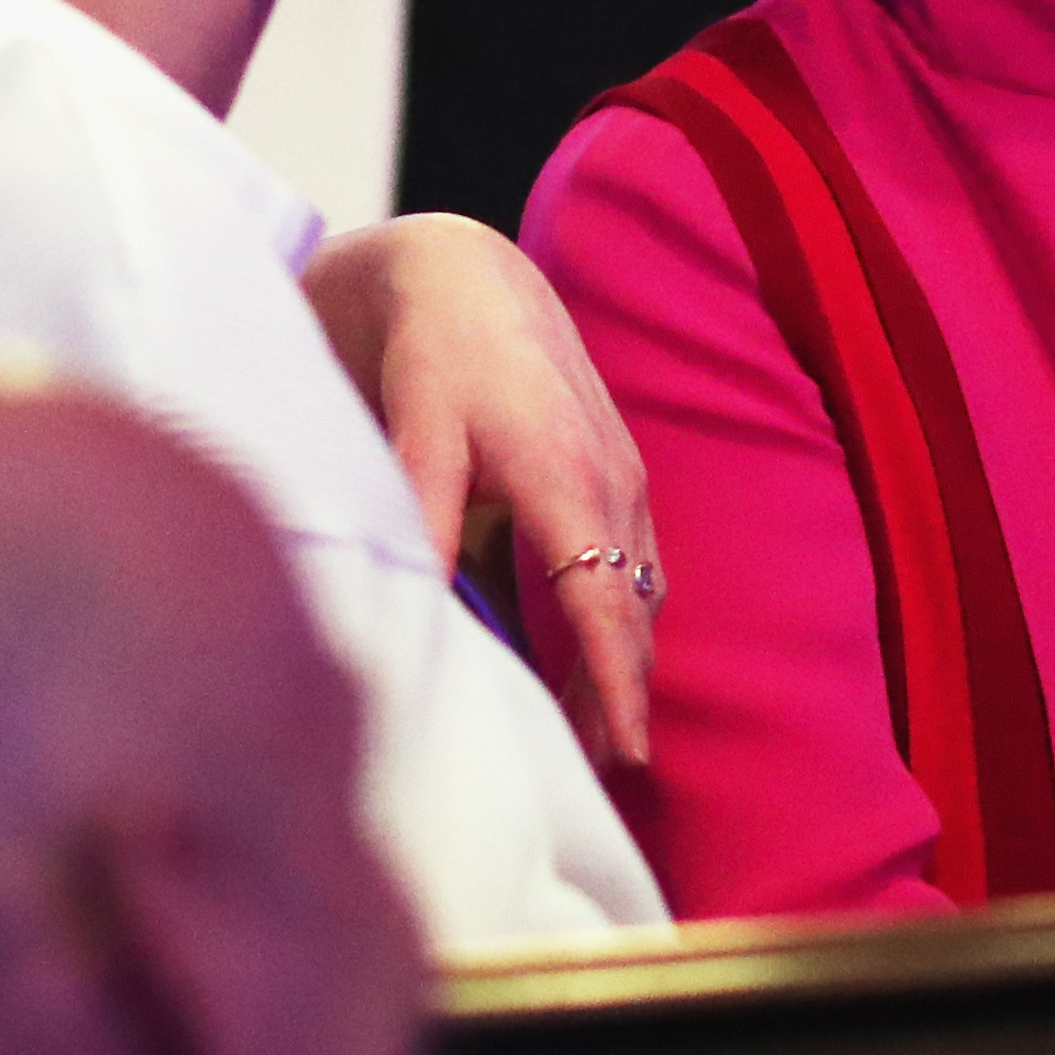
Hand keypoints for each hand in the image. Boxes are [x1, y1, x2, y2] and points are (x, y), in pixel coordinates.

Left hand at [302, 214, 657, 767]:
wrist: (470, 278)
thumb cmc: (436, 355)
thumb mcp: (417, 432)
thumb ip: (425, 516)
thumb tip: (417, 608)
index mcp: (566, 474)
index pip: (602, 601)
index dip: (615, 682)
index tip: (628, 752)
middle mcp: (613, 481)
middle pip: (631, 614)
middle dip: (622, 696)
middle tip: (595, 776)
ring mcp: (625, 478)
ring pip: (637, 594)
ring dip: (622, 664)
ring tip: (593, 739)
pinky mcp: (618, 475)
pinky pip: (633, 566)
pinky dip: (619, 621)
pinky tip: (592, 662)